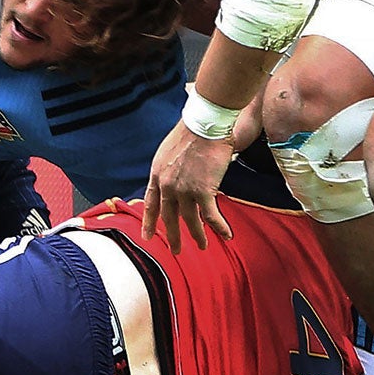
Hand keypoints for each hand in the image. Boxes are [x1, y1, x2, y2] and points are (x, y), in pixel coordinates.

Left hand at [141, 117, 234, 250]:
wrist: (204, 123)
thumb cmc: (191, 130)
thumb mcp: (169, 149)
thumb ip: (169, 168)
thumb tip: (175, 176)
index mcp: (157, 173)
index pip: (151, 203)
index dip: (149, 221)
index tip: (148, 236)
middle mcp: (167, 185)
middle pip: (169, 217)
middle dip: (173, 236)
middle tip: (176, 251)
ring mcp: (184, 190)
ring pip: (190, 220)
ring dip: (197, 236)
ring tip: (203, 247)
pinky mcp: (203, 191)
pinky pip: (211, 216)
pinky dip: (219, 227)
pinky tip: (226, 235)